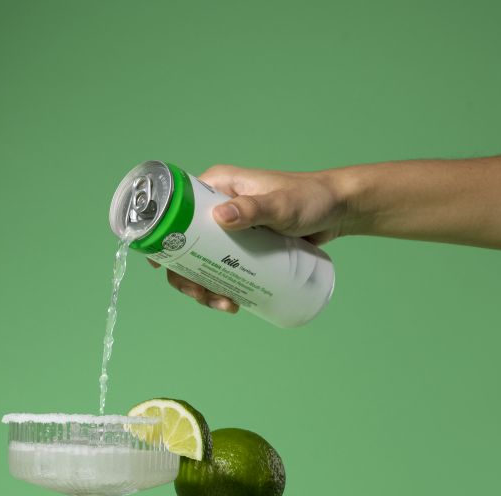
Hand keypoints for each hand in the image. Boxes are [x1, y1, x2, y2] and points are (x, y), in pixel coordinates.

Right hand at [153, 164, 347, 312]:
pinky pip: (222, 269)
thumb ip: (255, 208)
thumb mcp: (282, 204)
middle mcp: (216, 207)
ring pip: (202, 263)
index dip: (163, 238)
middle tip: (202, 295)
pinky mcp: (243, 248)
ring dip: (204, 288)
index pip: (175, 211)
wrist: (339, 210)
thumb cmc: (312, 198)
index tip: (161, 266)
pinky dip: (221, 287)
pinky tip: (231, 302)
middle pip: (185, 245)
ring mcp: (229, 230)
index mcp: (215, 187)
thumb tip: (220, 217)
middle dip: (186, 276)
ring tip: (224, 304)